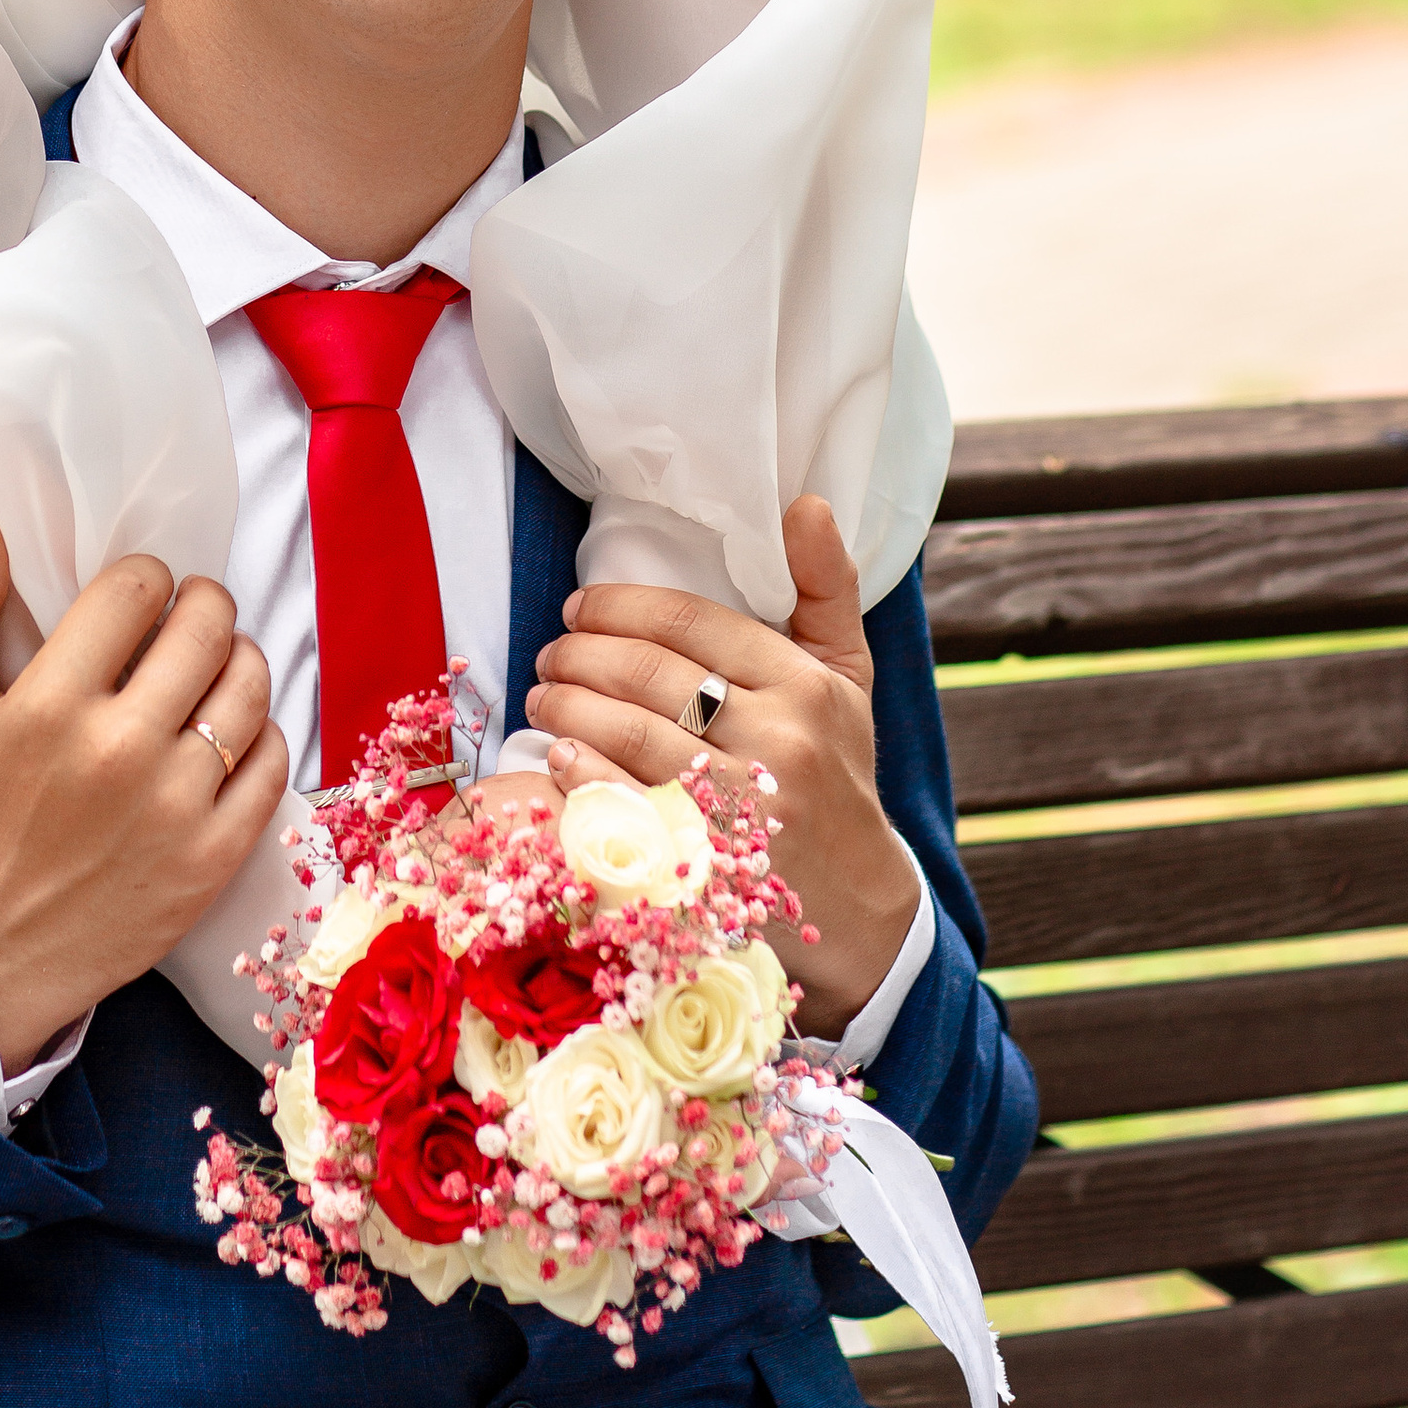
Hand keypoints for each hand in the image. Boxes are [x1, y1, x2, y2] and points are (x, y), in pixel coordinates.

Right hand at [0, 513, 288, 1074]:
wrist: (1, 947)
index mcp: (51, 706)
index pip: (136, 589)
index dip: (145, 578)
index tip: (137, 600)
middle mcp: (120, 750)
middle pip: (207, 626)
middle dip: (203, 605)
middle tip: (189, 619)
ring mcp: (176, 806)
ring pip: (250, 685)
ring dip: (239, 661)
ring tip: (214, 669)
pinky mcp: (215, 855)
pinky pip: (273, 760)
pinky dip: (261, 735)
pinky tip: (227, 735)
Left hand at [524, 495, 915, 1034]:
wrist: (863, 904)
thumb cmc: (837, 771)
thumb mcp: (846, 676)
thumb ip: (825, 588)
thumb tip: (809, 503)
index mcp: (805, 685)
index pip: (690, 621)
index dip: (620, 605)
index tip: (580, 606)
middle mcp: (779, 741)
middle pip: (649, 675)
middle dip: (580, 655)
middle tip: (550, 653)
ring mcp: (743, 809)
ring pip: (629, 735)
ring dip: (568, 708)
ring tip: (545, 699)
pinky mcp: (710, 866)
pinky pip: (625, 806)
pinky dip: (582, 775)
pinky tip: (560, 758)